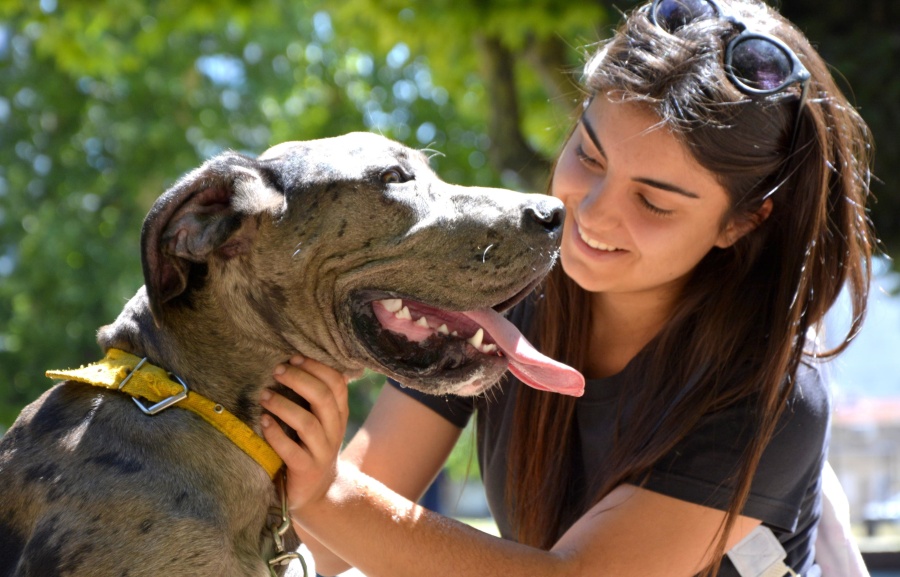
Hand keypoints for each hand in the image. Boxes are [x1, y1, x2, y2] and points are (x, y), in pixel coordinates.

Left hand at [260, 355, 350, 513]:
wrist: (319, 493)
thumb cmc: (311, 447)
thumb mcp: (321, 421)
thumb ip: (315, 397)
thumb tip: (294, 361)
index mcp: (339, 414)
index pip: (337, 383)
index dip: (317, 367)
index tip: (294, 358)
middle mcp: (334, 430)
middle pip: (323, 398)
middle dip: (299, 379)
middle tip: (277, 370)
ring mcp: (322, 452)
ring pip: (307, 423)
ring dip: (283, 405)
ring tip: (264, 395)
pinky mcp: (306, 470)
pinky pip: (292, 451)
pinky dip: (275, 435)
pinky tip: (263, 422)